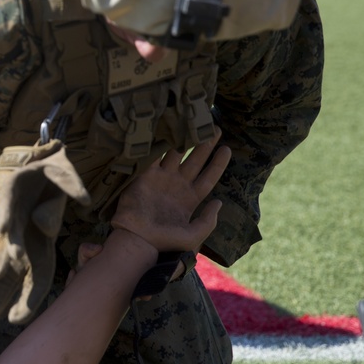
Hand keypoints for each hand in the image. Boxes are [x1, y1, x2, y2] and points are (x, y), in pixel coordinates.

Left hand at [0, 141, 88, 325]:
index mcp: (45, 243)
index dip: (29, 299)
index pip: (39, 278)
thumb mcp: (65, 183)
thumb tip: (43, 226)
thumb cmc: (59, 179)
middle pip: (9, 273)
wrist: (43, 163)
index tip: (16, 319)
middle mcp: (24, 240)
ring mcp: (6, 226)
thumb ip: (60, 202)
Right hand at [111, 133, 230, 253]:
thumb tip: (219, 203)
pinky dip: (160, 145)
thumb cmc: (165, 240)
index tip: (227, 149)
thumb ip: (208, 221)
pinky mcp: (144, 175)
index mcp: (190, 198)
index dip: (218, 163)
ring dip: (184, 139)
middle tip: (214, 127)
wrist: (137, 239)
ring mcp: (161, 178)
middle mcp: (177, 185)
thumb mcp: (193, 236)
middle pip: (195, 160)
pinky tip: (168, 131)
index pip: (208, 176)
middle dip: (205, 144)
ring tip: (193, 123)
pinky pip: (155, 156)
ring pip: (176, 154)